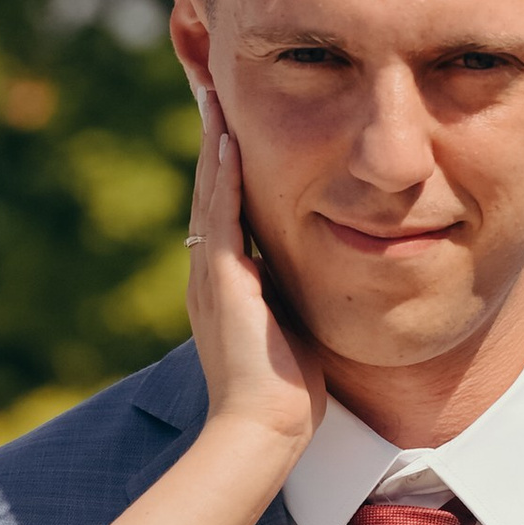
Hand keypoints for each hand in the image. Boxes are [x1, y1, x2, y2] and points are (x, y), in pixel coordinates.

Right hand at [185, 84, 322, 465]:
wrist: (264, 432)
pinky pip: (220, 216)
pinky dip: (222, 176)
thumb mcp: (291, 332)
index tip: (235, 128)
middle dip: (213, 143)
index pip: (226, 212)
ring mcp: (211, 277)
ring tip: (214, 96)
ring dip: (212, 144)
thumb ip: (292, 301)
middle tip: (213, 92)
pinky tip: (227, 140)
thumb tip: (314, 279)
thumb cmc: (288, 397)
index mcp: (225, 286)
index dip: (229, 170)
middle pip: (209, 192)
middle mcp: (210, 275)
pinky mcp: (223, 281)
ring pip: (209, 194)